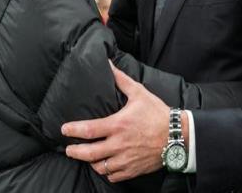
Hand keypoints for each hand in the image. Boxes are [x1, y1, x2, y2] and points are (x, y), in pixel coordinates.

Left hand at [61, 61, 169, 181]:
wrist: (178, 136)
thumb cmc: (157, 113)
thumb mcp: (139, 93)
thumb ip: (121, 79)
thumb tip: (108, 64)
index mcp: (118, 125)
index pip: (89, 130)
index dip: (73, 130)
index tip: (64, 129)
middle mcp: (119, 144)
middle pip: (89, 153)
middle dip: (74, 152)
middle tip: (68, 149)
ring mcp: (126, 159)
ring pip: (100, 167)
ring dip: (90, 163)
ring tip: (87, 157)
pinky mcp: (133, 169)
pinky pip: (114, 176)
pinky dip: (106, 173)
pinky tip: (105, 166)